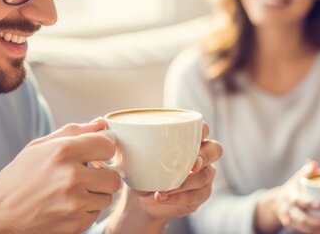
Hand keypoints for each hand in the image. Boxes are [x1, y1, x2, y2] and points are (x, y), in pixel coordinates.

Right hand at [0, 119, 121, 233]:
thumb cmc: (17, 179)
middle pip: (113, 176)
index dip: (102, 150)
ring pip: (107, 197)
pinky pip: (96, 214)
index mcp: (63, 151)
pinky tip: (65, 207)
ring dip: (94, 195)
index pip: (108, 146)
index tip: (95, 155)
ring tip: (71, 193)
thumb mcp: (38, 148)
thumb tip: (102, 123)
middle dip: (102, 176)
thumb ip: (74, 132)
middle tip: (85, 177)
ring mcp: (75, 202)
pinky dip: (85, 211)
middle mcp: (72, 176)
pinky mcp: (76, 224)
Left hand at [106, 122, 222, 233]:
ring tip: (166, 188)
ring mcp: (203, 175)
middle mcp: (200, 154)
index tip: (191, 137)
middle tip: (190, 165)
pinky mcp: (199, 194)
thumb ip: (124, 137)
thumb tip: (104, 122)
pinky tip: (164, 197)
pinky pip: (198, 195)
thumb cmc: (140, 166)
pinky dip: (180, 197)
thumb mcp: (131, 151)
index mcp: (187, 138)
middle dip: (204, 157)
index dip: (201, 130)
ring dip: (187, 183)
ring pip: (206, 176)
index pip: (202, 128)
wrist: (140, 195)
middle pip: (215, 150)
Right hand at [256, 160, 319, 233]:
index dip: (307, 202)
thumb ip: (305, 172)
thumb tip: (313, 163)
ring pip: (305, 230)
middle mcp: (289, 210)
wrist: (278, 204)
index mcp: (290, 195)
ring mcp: (291, 222)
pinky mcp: (296, 230)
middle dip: (318, 223)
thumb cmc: (294, 188)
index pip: (297, 199)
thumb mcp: (296, 179)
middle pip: (301, 219)